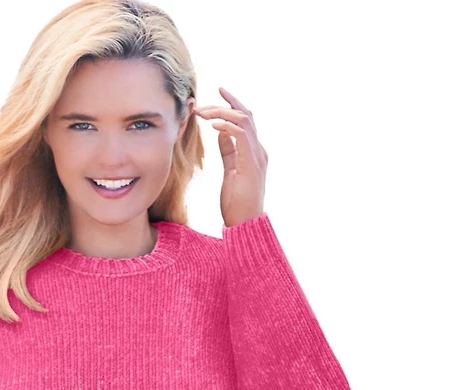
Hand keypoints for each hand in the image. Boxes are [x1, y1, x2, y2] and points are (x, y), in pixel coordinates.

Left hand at [192, 87, 267, 226]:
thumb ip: (228, 151)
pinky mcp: (250, 164)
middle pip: (246, 115)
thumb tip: (221, 133)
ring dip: (221, 113)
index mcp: (254, 152)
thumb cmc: (237, 203)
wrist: (245, 224)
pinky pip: (240, 135)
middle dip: (225, 104)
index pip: (245, 121)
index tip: (217, 94)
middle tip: (203, 103)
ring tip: (203, 113)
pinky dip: (226, 126)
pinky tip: (212, 126)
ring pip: (243, 120)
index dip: (231, 106)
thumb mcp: (230, 171)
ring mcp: (257, 156)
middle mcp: (259, 150)